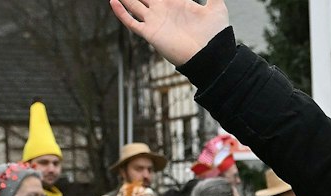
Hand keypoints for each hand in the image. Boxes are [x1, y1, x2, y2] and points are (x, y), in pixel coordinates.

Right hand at [108, 0, 232, 66]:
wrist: (211, 56)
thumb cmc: (216, 34)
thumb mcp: (217, 9)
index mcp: (176, 2)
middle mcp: (162, 10)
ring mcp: (155, 21)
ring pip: (133, 4)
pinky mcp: (150, 33)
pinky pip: (131, 22)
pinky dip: (121, 13)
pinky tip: (113, 2)